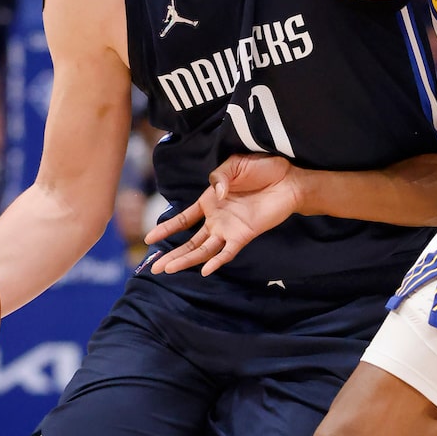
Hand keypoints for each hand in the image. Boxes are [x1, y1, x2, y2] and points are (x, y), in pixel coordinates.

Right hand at [145, 153, 301, 276]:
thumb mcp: (233, 165)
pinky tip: (205, 270)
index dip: (166, 229)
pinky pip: (227, 252)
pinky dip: (217, 261)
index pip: (183, 219)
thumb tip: (216, 195)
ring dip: (186, 260)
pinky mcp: (244, 235)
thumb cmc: (262, 169)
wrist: (288, 179)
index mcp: (209, 202)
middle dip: (171, 254)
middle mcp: (216, 219)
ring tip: (168, 270)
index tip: (149, 239)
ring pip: (203, 250)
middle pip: (189, 242)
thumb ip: (219, 178)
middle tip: (154, 267)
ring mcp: (229, 229)